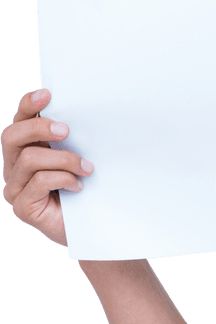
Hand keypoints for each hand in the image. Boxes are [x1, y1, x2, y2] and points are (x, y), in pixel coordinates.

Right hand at [1, 88, 94, 246]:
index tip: (47, 94)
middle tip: (67, 131)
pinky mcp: (23, 207)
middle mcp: (15, 167)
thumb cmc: (88, 192)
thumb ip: (73, 142)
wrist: (95, 229)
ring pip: (30, 158)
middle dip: (39, 128)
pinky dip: (63, 179)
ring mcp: (16, 188)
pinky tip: (79, 186)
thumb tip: (85, 116)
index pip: (20, 122)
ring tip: (87, 169)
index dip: (28, 106)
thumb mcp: (81, 160)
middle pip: (12, 136)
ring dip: (64, 159)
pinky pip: (38, 182)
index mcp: (27, 150)